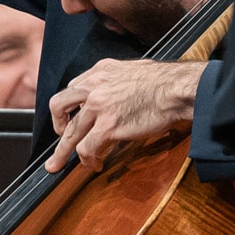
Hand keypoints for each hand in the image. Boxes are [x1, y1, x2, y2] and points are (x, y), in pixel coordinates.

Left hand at [44, 59, 203, 171]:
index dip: (71, 105)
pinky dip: (88, 160)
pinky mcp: (108, 126)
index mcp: (101, 71)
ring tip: (58, 164)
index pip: (74, 87)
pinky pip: (87, 148)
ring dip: (63, 152)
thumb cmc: (166, 81)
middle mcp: (94, 86)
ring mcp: (98, 107)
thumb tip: (121, 94)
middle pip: (60, 106)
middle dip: (57, 124)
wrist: (176, 89)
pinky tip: (95, 165)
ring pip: (69, 133)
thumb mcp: (134, 70)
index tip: (73, 115)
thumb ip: (119, 81)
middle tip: (59, 136)